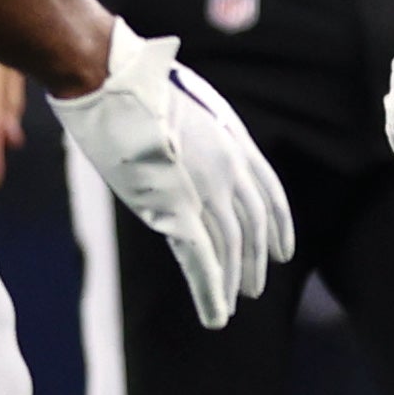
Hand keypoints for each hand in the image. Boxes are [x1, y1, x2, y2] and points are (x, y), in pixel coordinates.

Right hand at [57, 22, 294, 327]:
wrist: (110, 81)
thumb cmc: (137, 84)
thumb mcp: (188, 104)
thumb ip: (201, 133)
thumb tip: (193, 152)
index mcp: (235, 139)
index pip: (269, 193)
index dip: (279, 226)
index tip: (282, 251)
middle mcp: (230, 167)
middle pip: (252, 226)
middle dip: (255, 261)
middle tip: (255, 288)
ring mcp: (206, 188)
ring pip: (229, 248)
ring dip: (232, 282)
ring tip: (232, 306)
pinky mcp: (174, 208)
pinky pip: (200, 260)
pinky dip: (210, 291)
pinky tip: (216, 313)